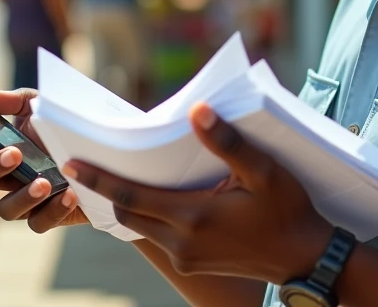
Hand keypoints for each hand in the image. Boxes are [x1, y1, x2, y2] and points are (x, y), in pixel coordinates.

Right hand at [0, 88, 86, 233]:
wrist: (104, 154)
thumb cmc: (67, 129)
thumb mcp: (44, 108)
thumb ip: (17, 100)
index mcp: (3, 146)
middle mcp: (9, 174)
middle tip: (15, 154)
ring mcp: (26, 198)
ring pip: (6, 209)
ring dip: (23, 197)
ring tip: (44, 183)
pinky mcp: (48, 215)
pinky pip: (39, 222)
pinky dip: (52, 211)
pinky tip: (69, 195)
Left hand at [65, 103, 332, 283]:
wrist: (306, 259)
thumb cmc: (289, 210)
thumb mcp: (265, 171)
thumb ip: (228, 143)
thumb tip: (196, 111)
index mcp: (194, 217)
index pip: (132, 197)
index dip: (99, 179)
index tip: (71, 163)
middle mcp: (182, 243)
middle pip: (129, 214)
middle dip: (105, 190)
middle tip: (81, 166)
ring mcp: (186, 259)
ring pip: (142, 228)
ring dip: (127, 205)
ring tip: (113, 179)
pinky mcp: (193, 265)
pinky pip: (159, 238)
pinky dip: (149, 218)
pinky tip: (152, 200)